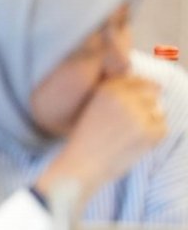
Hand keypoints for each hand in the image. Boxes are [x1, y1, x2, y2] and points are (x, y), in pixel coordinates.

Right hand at [36, 76, 165, 203]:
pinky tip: (135, 144)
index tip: (129, 111)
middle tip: (130, 127)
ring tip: (129, 137)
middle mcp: (124, 96)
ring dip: (150, 123)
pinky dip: (154, 138)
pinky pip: (163, 128)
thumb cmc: (88, 138)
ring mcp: (137, 113)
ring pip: (158, 112)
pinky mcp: (148, 131)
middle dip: (145, 108)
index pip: (138, 81)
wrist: (82, 163)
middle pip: (151, 94)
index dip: (138, 95)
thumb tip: (156, 89)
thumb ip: (119, 96)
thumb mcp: (96, 107)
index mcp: (109, 88)